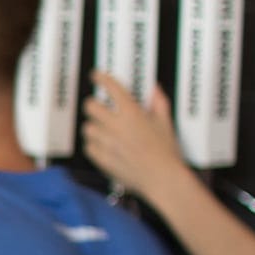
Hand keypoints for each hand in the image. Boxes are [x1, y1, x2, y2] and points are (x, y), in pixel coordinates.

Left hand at [81, 73, 184, 201]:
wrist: (162, 178)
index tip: (96, 75)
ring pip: (87, 127)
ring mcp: (107, 143)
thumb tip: (155, 90)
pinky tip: (103, 147)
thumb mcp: (166, 124)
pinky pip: (88, 147)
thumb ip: (158, 103)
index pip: (111, 87)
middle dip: (93, 105)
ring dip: (93, 127)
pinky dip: (93, 145)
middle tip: (99, 108)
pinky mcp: (102, 159)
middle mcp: (116, 125)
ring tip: (104, 131)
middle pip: (90, 106)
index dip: (101, 78)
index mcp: (132, 113)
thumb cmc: (166, 153)